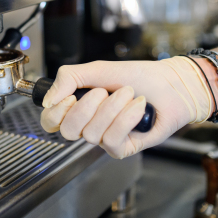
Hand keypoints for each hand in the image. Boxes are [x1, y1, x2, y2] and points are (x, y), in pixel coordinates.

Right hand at [40, 58, 211, 158]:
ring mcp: (105, 138)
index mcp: (78, 106)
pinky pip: (112, 140)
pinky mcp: (122, 148)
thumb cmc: (137, 76)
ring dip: (113, 108)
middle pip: (68, 130)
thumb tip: (48, 100)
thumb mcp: (96, 69)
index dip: (57, 111)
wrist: (169, 84)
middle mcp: (88, 124)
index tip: (73, 96)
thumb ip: (68, 78)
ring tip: (128, 95)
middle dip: (88, 107)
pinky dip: (127, 118)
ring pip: (92, 134)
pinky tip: (138, 107)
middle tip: (104, 91)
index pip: (50, 121)